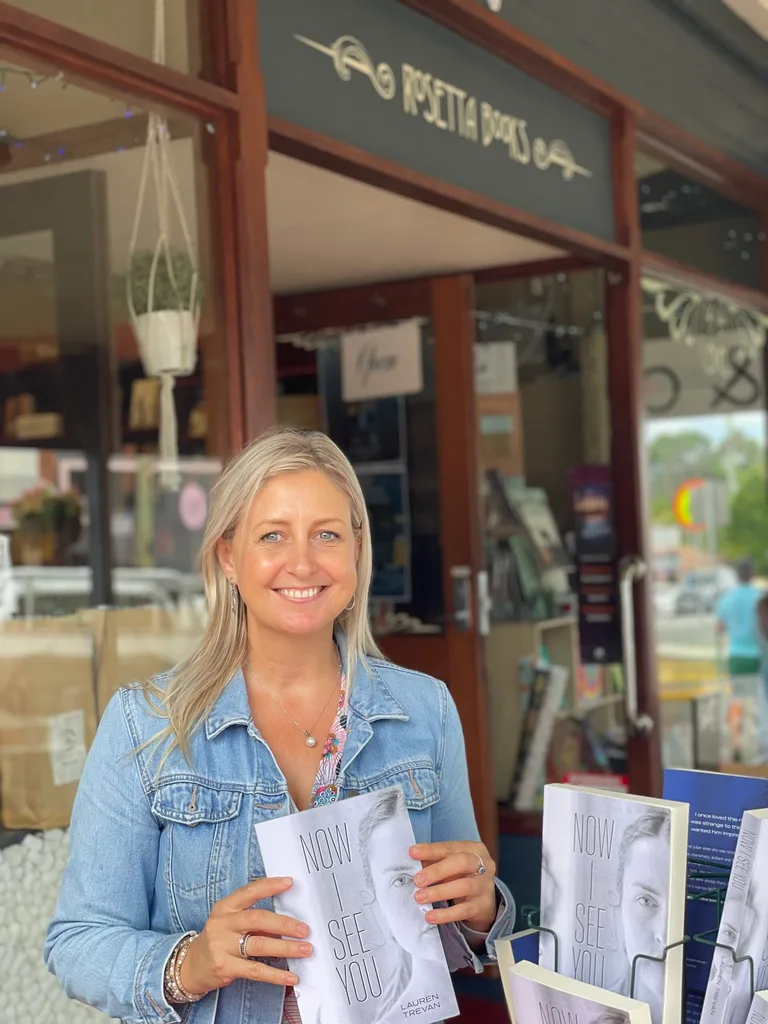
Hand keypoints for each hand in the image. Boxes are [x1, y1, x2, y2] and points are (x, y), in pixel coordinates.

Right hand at [180, 876, 311, 994]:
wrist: (191, 966)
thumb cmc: (219, 939)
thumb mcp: (230, 922)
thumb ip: (254, 919)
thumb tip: (288, 921)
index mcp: (225, 907)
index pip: (249, 892)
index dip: (270, 886)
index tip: (290, 883)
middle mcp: (223, 923)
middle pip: (257, 919)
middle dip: (284, 924)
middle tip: (304, 929)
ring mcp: (222, 946)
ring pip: (260, 945)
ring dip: (286, 947)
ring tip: (305, 949)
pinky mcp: (225, 967)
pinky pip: (255, 970)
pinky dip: (276, 974)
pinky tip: (290, 976)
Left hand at [410, 841, 496, 932]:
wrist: (484, 900)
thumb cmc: (463, 875)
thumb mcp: (452, 864)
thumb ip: (435, 861)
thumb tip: (413, 862)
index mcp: (474, 849)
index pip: (450, 847)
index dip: (431, 850)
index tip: (413, 853)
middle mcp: (484, 865)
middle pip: (461, 863)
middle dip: (437, 870)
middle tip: (418, 880)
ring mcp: (485, 886)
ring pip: (463, 886)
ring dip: (438, 892)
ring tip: (420, 897)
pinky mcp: (483, 906)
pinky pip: (463, 910)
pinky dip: (445, 914)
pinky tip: (431, 916)